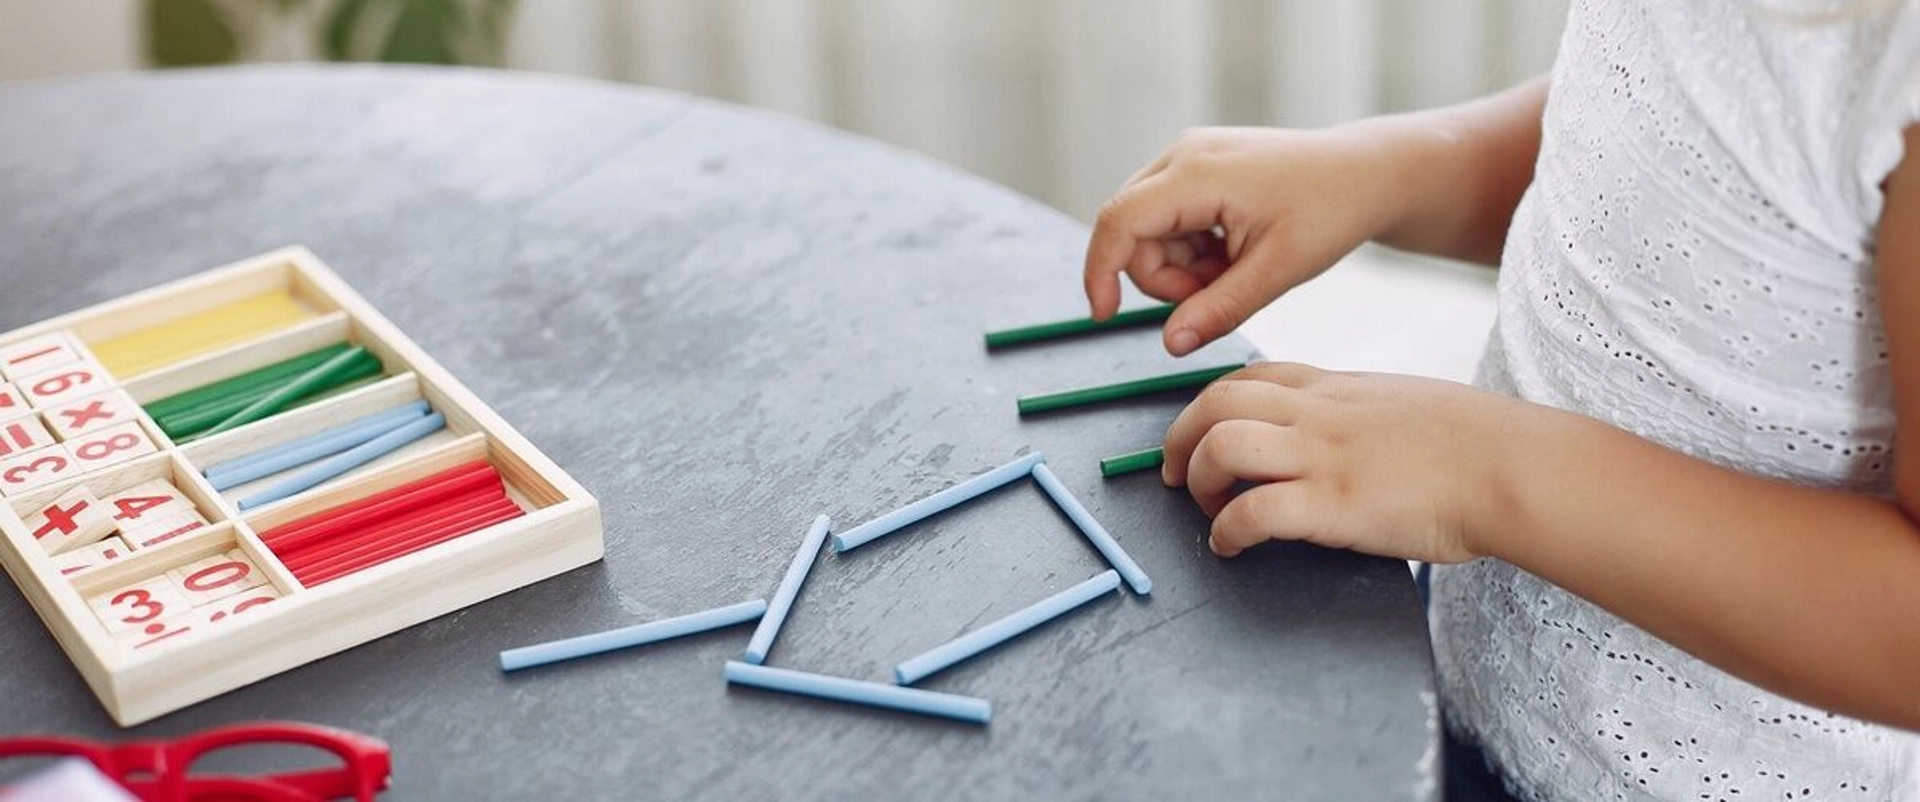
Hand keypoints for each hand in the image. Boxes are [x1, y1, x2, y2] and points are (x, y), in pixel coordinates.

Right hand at [1083, 126, 1403, 355]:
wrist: (1366, 173)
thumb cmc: (1331, 210)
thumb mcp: (1277, 270)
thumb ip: (1219, 308)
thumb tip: (1170, 344)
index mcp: (1197, 172)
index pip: (1119, 222)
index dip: (1101, 272)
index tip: (1104, 316)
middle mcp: (1182, 154)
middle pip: (1130, 230)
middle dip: (1163, 277)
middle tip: (1218, 294)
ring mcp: (1188, 155)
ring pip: (1148, 229)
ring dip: (1180, 265)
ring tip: (1234, 270)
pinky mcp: (1197, 165)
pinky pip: (1167, 218)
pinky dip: (1191, 248)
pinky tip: (1232, 251)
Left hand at [1161, 362, 1523, 563]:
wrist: (1514, 467)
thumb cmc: (1476, 442)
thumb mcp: (1403, 402)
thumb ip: (1358, 412)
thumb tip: (1339, 432)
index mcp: (1337, 388)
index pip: (1251, 377)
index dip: (1210, 404)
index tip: (1200, 431)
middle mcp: (1320, 415)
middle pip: (1216, 402)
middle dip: (1179, 438)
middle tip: (1173, 473)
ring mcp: (1325, 457)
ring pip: (1222, 446)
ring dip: (1197, 480)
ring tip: (1205, 510)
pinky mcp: (1335, 506)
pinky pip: (1253, 512)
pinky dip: (1226, 531)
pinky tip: (1230, 546)